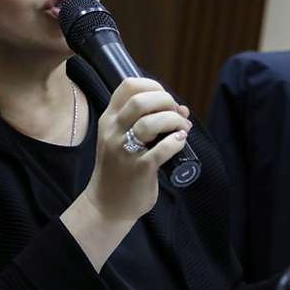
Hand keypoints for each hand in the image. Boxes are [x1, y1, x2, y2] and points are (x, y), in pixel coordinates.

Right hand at [84, 77, 191, 222]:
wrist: (107, 203)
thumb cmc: (120, 167)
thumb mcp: (121, 139)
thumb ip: (145, 121)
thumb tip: (182, 109)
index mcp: (109, 120)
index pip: (128, 86)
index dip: (152, 86)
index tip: (164, 99)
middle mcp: (114, 132)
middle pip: (141, 101)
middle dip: (166, 101)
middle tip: (176, 114)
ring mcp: (124, 151)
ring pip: (151, 123)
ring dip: (174, 121)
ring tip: (182, 129)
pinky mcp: (139, 170)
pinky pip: (161, 150)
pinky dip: (176, 143)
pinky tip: (181, 141)